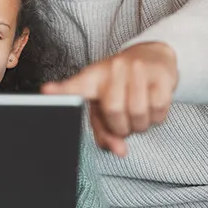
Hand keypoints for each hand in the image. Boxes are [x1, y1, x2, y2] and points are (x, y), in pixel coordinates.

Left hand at [42, 42, 177, 156]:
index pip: (75, 86)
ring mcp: (137, 69)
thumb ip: (105, 131)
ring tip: (136, 113)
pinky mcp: (160, 74)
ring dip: (139, 124)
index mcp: (92, 77)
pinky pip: (158, 110)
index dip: (61, 91)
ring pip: (139, 113)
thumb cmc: (121, 86)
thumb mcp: (105, 104)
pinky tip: (152, 106)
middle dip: (121, 126)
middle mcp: (113, 69)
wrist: (152, 56)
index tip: (47, 91)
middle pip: (114, 111)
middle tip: (123, 120)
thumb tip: (120, 150)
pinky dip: (156, 117)